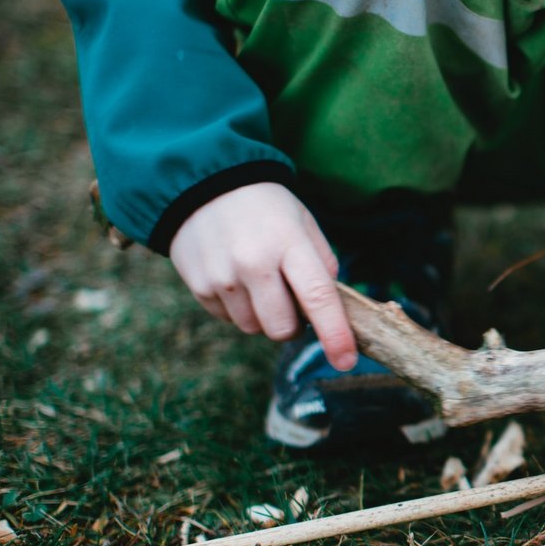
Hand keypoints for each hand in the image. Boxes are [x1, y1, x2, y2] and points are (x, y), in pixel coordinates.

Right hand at [169, 182, 357, 369]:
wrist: (201, 184)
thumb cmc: (265, 207)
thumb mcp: (302, 222)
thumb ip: (322, 262)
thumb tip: (331, 306)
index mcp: (289, 243)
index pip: (318, 297)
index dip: (335, 334)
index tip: (345, 361)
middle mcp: (254, 263)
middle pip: (283, 328)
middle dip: (293, 325)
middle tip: (291, 299)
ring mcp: (223, 277)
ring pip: (254, 328)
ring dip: (264, 316)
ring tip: (259, 281)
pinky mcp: (199, 286)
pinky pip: (229, 319)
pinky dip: (238, 308)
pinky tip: (236, 278)